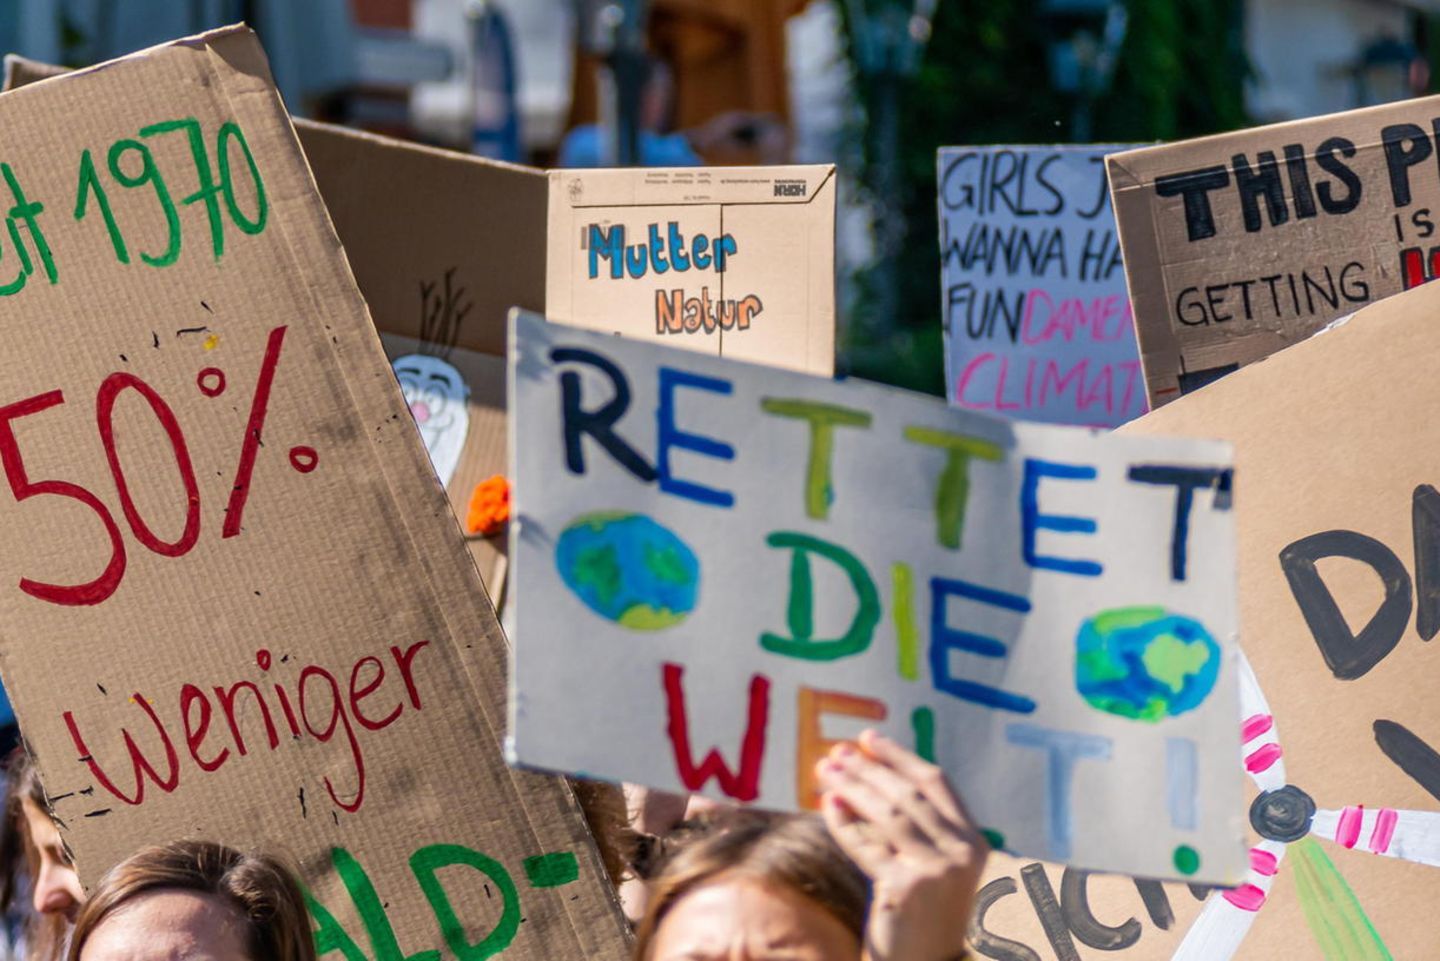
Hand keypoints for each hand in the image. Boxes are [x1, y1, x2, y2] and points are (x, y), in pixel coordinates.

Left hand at [816, 730, 987, 960]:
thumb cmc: (925, 919)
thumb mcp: (935, 868)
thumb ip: (918, 828)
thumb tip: (865, 775)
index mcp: (974, 842)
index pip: (936, 783)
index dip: (901, 756)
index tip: (869, 738)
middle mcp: (962, 853)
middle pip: (908, 794)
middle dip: (869, 768)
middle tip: (836, 752)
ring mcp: (937, 871)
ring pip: (887, 814)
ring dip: (853, 787)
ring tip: (825, 770)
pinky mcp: (907, 888)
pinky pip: (867, 846)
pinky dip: (844, 823)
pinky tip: (827, 805)